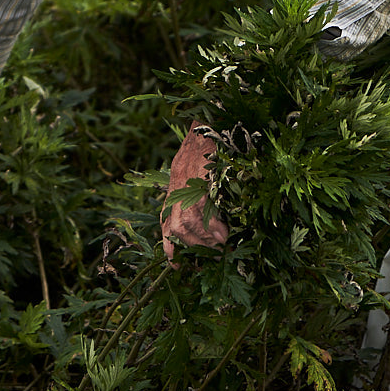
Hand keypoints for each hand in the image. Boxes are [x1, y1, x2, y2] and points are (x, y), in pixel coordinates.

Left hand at [161, 124, 228, 257]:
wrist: (208, 122)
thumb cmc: (207, 151)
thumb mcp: (197, 175)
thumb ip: (199, 199)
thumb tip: (215, 230)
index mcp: (174, 193)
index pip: (166, 227)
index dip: (171, 250)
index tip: (178, 268)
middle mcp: (175, 190)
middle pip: (174, 231)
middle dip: (192, 249)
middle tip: (212, 258)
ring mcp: (184, 184)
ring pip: (185, 224)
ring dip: (203, 240)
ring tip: (221, 247)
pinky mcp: (196, 178)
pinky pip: (199, 209)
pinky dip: (210, 225)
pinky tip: (223, 234)